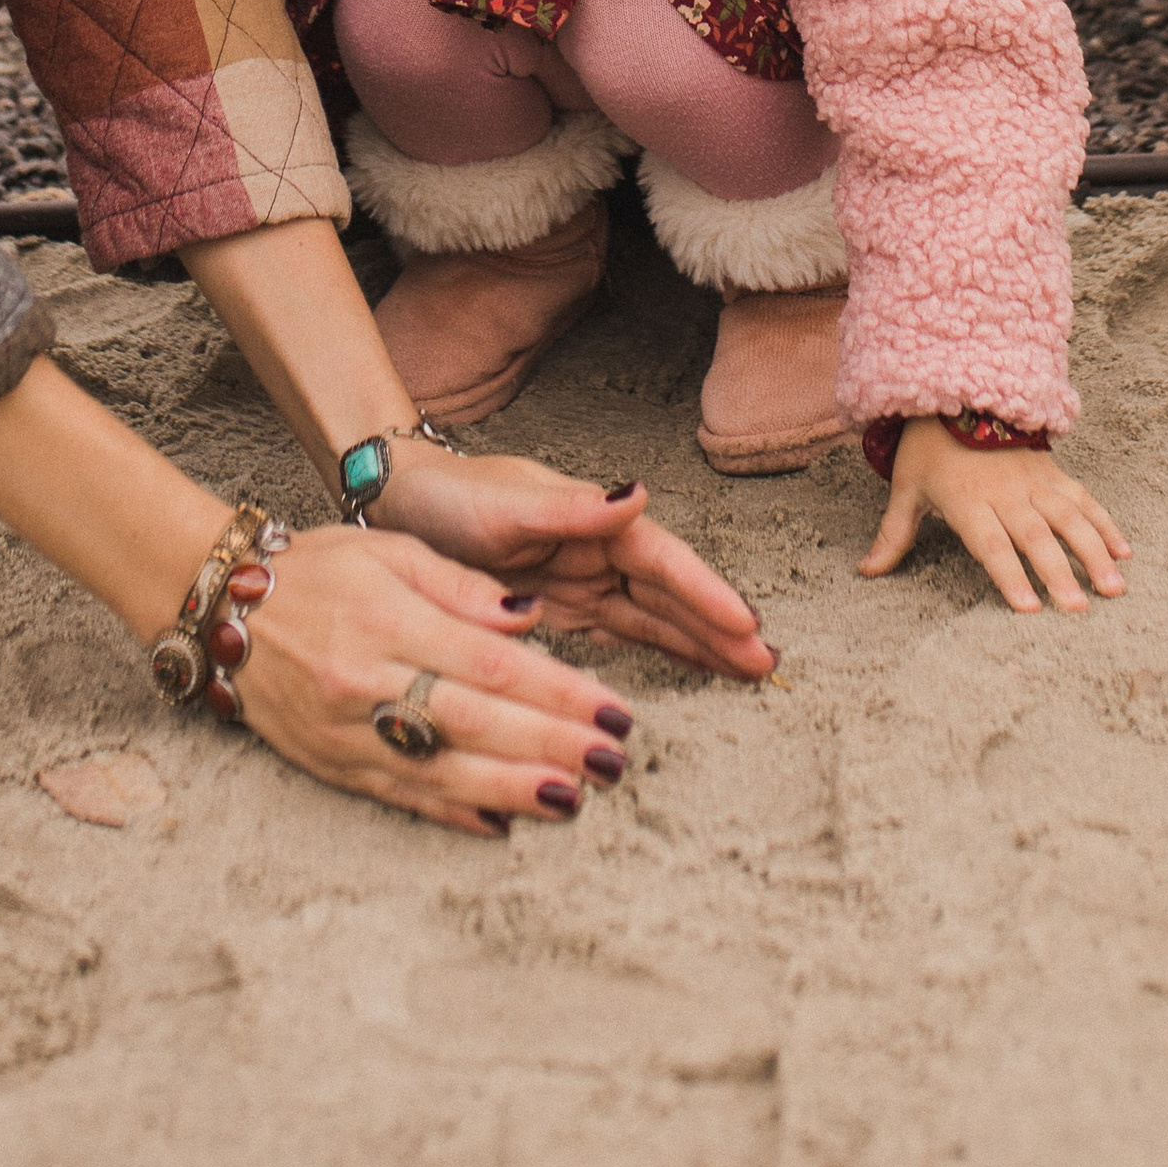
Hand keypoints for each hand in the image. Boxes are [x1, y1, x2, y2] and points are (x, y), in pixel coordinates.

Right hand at [229, 517, 635, 836]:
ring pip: (440, 769)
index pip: (491, 663)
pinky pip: (398, 796)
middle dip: (550, 744)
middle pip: (474, 721)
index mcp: (389, 617)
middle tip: (613, 762)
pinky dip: (451, 814)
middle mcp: (367, 679)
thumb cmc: (316, 568)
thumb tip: (529, 619)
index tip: (611, 709)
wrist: (219, 606)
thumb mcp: (389, 550)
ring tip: (572, 799)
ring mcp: (346, 729)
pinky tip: (500, 824)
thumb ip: (461, 586)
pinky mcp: (330, 764)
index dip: (557, 691)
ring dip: (511, 788)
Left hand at [369, 441, 774, 678]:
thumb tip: (637, 494)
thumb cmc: (452, 497)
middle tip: (766, 665)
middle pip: (669, 595)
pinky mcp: (562, 611)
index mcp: (593, 521)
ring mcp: (583, 582)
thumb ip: (571, 507)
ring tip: (746, 673)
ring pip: (653, 619)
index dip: (705, 595)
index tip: (745, 626)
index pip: (662, 564)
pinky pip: (621, 635)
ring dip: (699, 643)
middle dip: (717, 627)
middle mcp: (597, 551)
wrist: (401, 507)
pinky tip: (691, 671)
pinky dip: (659, 652)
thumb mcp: (507, 503)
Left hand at [859, 425, 1129, 613]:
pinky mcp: (1052, 471)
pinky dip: (1105, 523)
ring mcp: (1034, 481)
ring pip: (1069, 518)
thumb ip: (894, 533)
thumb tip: (866, 571)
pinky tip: (1124, 551)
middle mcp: (1005, 493)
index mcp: (967, 501)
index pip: (991, 544)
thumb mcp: (906, 487)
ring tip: (1114, 587)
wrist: (955, 389)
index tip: (1030, 607)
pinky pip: (1083, 498)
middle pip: (1035, 536)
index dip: (1010, 575)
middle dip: (1059, 572)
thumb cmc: (928, 447)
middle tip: (1079, 607)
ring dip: (1093, 551)